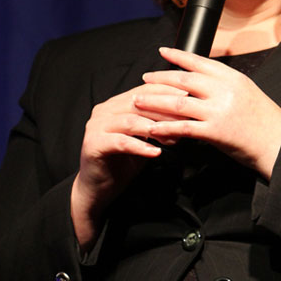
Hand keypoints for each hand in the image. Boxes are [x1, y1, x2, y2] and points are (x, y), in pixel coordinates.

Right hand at [71, 81, 187, 249]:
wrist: (97, 189)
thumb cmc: (121, 163)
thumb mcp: (142, 140)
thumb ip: (155, 126)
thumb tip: (183, 117)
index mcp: (115, 105)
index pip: (143, 91)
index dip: (165, 91)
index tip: (187, 96)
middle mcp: (104, 111)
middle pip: (138, 103)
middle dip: (164, 111)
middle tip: (185, 119)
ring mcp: (96, 126)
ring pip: (130, 120)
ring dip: (155, 128)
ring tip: (174, 138)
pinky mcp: (93, 144)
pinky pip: (120, 142)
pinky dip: (140, 146)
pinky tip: (156, 152)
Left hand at [134, 46, 280, 179]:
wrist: (278, 143)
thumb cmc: (264, 120)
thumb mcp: (246, 91)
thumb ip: (224, 84)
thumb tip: (201, 79)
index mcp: (232, 77)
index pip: (199, 61)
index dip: (178, 56)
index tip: (163, 51)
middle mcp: (224, 90)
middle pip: (183, 79)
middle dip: (160, 77)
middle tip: (144, 78)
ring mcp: (218, 111)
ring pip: (177, 102)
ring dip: (154, 101)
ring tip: (138, 100)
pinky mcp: (214, 132)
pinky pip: (183, 128)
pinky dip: (165, 127)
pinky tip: (152, 128)